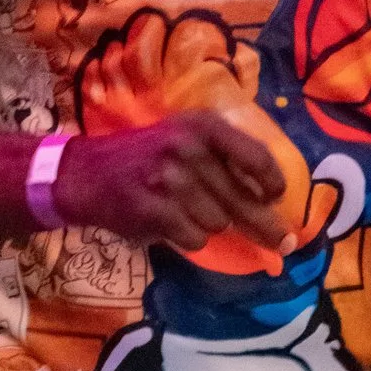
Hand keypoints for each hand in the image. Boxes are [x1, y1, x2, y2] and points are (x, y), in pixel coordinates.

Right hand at [52, 108, 286, 253]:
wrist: (88, 174)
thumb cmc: (148, 158)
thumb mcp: (186, 138)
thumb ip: (226, 157)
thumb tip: (272, 201)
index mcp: (203, 126)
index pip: (257, 156)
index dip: (273, 183)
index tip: (275, 199)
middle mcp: (189, 148)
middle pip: (243, 200)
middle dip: (263, 225)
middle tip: (283, 244)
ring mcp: (171, 180)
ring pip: (219, 223)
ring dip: (207, 225)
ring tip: (182, 210)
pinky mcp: (155, 210)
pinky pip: (195, 239)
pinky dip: (187, 237)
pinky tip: (168, 222)